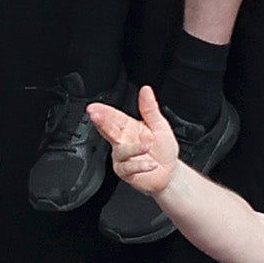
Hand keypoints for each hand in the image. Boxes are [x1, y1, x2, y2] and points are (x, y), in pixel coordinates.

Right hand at [88, 87, 184, 205]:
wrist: (169, 172)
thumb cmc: (163, 149)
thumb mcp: (160, 125)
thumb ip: (150, 108)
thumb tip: (145, 90)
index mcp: (128, 127)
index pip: (114, 117)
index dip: (103, 111)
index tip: (94, 107)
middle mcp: (123, 141)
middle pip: (109, 131)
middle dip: (101, 123)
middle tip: (95, 115)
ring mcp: (123, 157)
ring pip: (121, 151)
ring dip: (133, 148)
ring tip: (147, 146)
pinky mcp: (127, 172)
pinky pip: (129, 168)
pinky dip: (140, 166)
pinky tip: (150, 164)